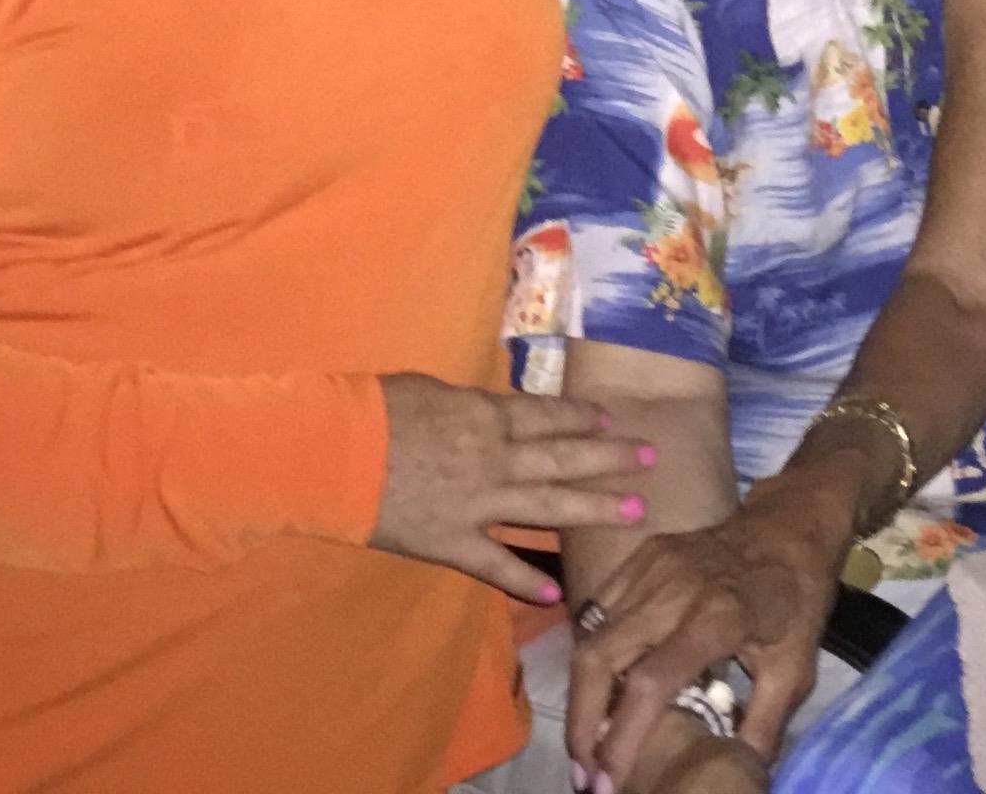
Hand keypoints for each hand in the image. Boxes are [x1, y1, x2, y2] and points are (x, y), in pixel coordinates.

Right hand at [367, 376, 653, 600]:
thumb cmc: (375, 410)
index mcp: (487, 415)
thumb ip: (467, 407)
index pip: (547, 415)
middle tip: (651, 459)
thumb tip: (488, 412)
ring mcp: (478, 504)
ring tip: (634, 513)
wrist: (334, 454)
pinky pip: (495, 564)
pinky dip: (525, 579)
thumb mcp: (429, 391)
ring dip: (593, 510)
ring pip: (547, 508)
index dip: (582, 416)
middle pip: (564, 456)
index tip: (613, 418)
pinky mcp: (452, 542)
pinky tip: (555, 594)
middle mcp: (495, 458)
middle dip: (610, 457)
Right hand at [568, 483, 844, 787]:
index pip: (651, 682)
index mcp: (719, 616)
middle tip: (585, 774)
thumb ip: (764, 726)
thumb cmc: (797, 600)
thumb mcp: (796, 668)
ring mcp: (652, 566)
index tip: (608, 783)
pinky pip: (597, 610)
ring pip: (590, 636)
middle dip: (582, 723)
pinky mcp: (641, 556)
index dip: (621, 738)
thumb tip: (737, 775)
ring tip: (587, 742)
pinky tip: (599, 691)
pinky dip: (590, 656)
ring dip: (580, 696)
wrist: (790, 526)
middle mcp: (675, 588)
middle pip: (600, 658)